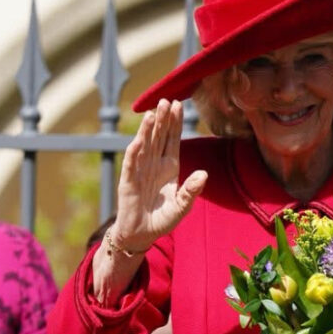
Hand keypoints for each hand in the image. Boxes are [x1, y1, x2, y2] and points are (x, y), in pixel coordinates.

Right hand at [112, 99, 207, 250]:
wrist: (142, 234)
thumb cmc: (162, 219)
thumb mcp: (182, 206)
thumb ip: (192, 191)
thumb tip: (203, 174)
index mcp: (169, 166)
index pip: (173, 139)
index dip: (175, 122)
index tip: (179, 104)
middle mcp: (154, 164)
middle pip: (159, 137)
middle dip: (163, 119)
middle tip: (167, 100)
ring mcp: (140, 170)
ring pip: (145, 144)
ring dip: (148, 129)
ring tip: (153, 111)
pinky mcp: (129, 181)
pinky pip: (132, 163)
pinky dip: (136, 150)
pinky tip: (139, 139)